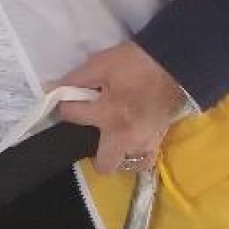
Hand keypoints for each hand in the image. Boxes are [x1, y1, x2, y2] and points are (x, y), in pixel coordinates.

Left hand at [54, 42, 187, 173]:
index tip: (71, 98)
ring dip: (115, 153)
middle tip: (93, 130)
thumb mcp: (100, 64)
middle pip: (103, 164)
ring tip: (112, 135)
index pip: (71, 117)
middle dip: (92, 151)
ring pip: (124, 164)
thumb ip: (75, 79)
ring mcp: (144, 142)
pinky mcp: (158, 140)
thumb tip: (53, 89)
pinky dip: (135, 155)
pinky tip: (130, 140)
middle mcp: (125, 136)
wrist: (174, 63)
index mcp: (107, 115)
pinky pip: (143, 160)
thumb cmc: (136, 63)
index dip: (66, 105)